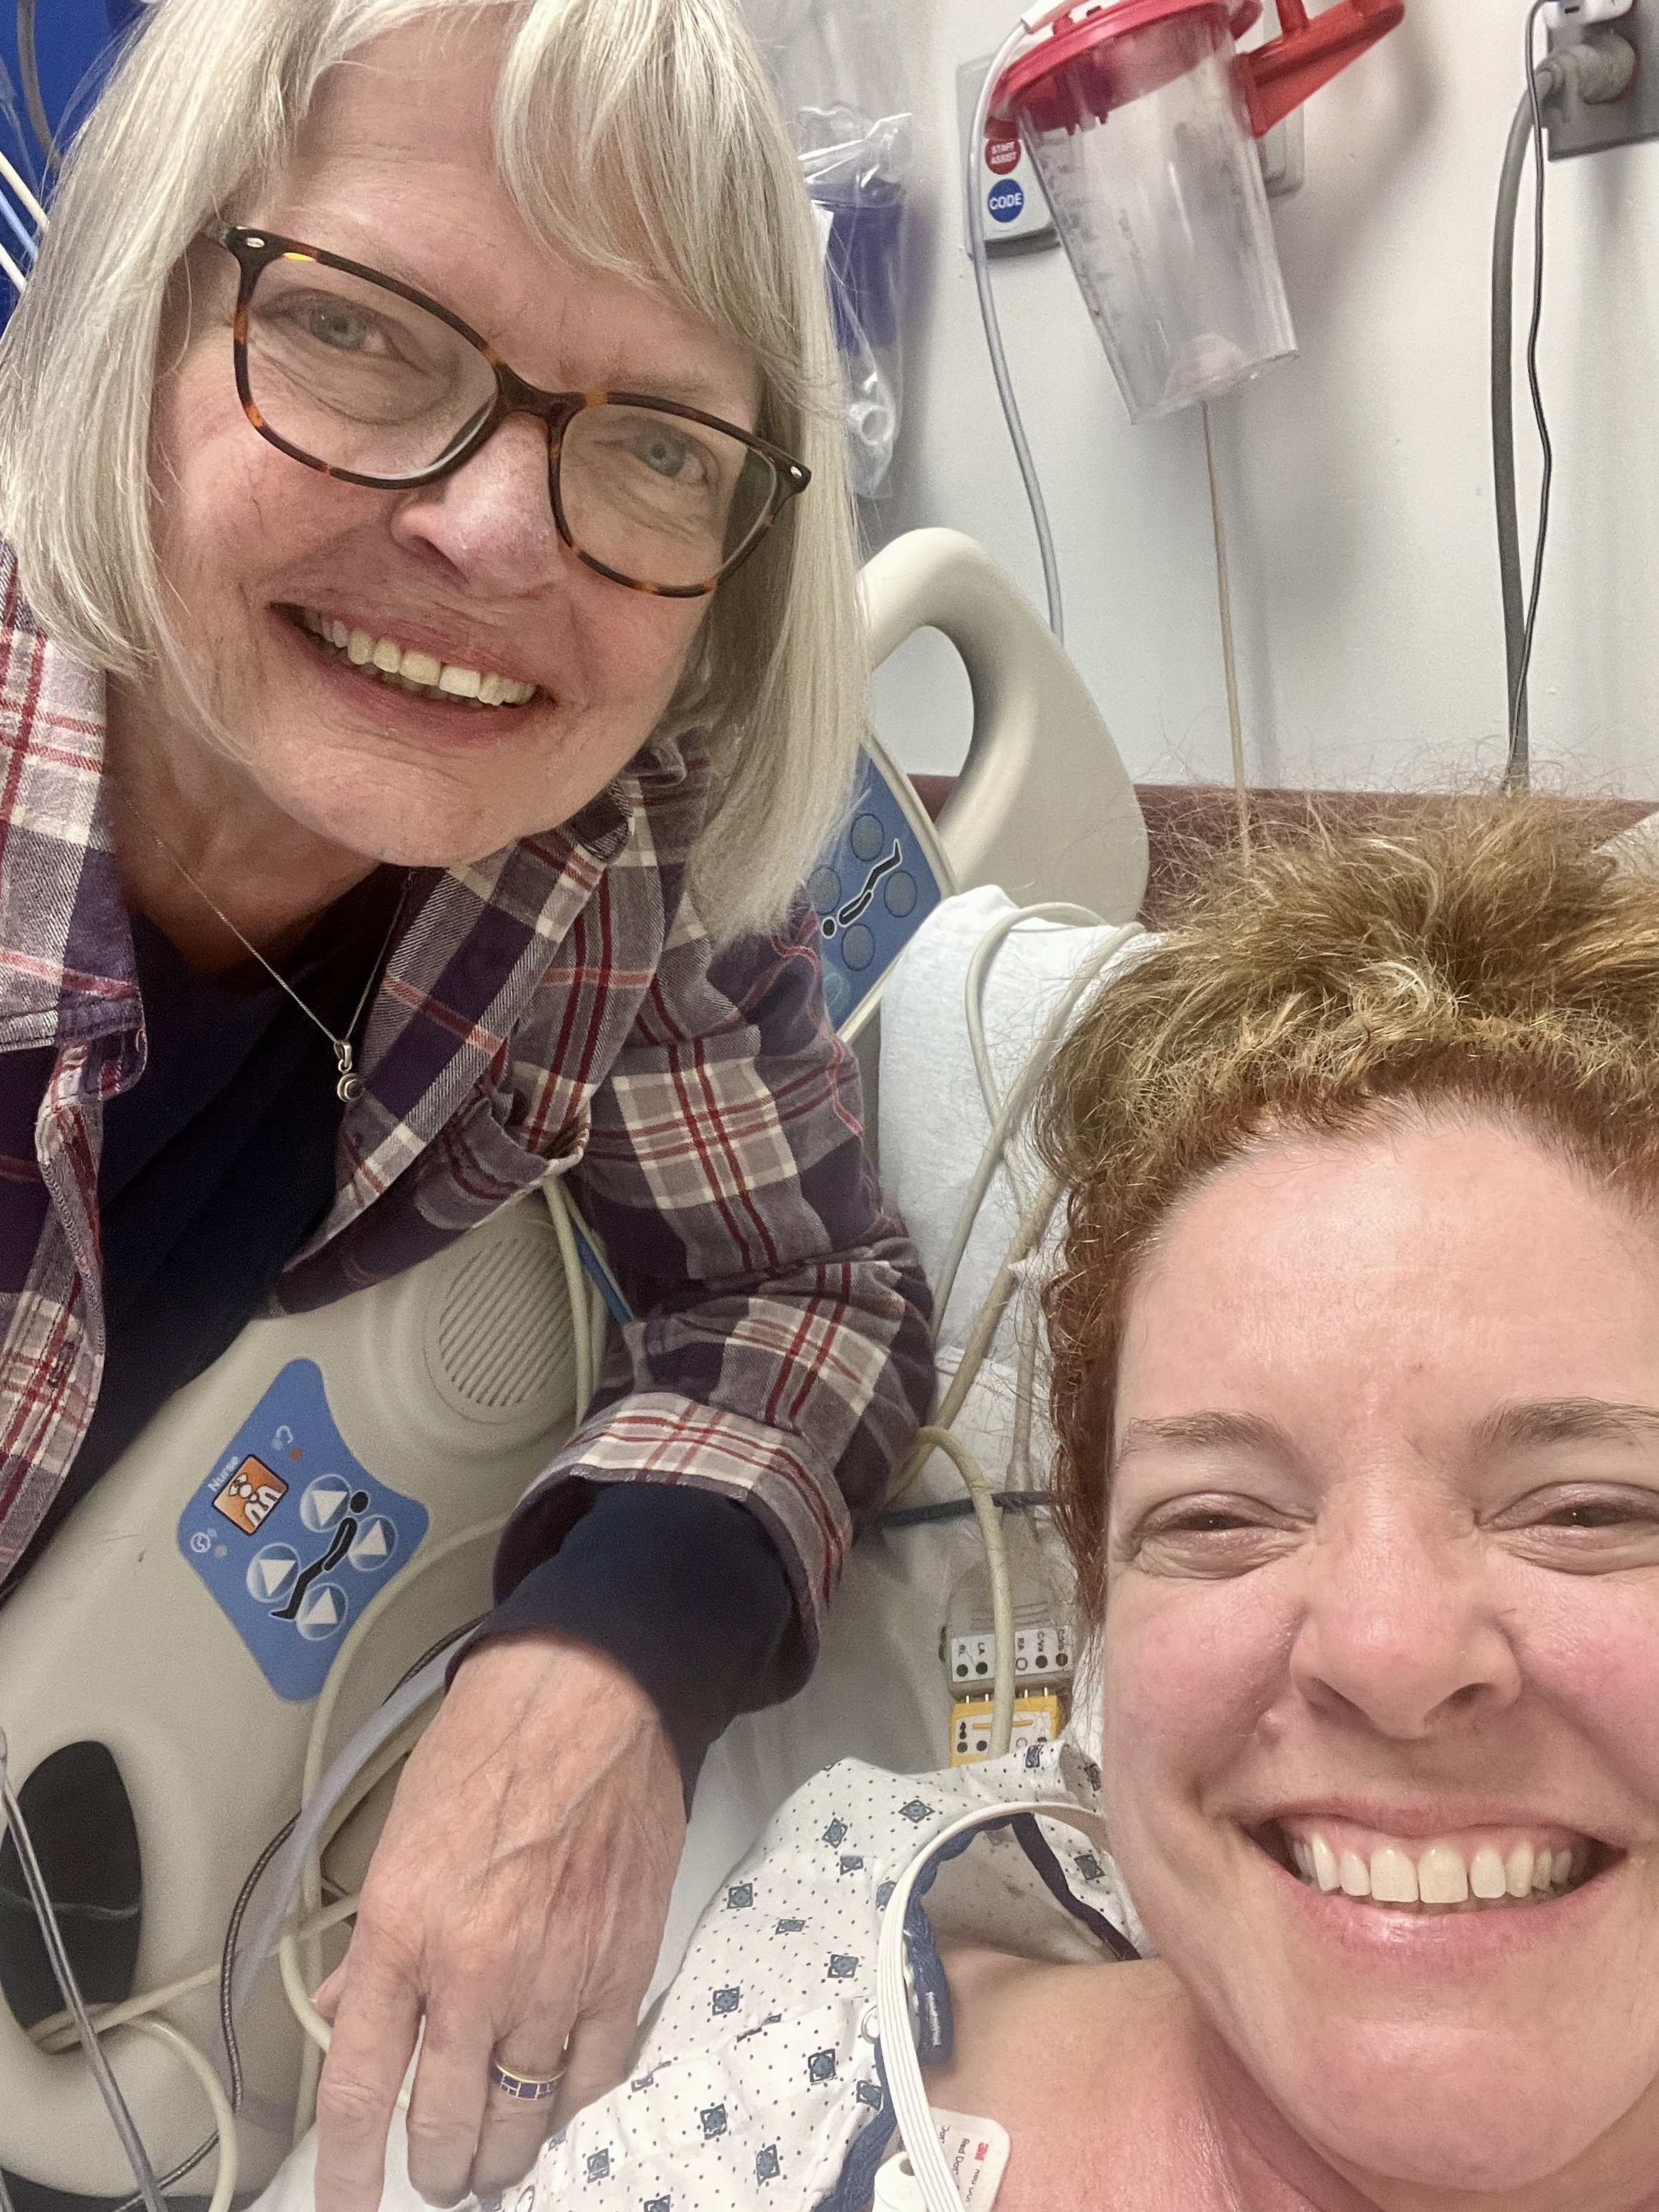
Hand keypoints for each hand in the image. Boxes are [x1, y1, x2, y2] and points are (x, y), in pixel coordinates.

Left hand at [311, 1631, 684, 2208]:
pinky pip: (593, 2080)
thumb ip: (371, 1942)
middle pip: (446, 2128)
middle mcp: (473, 1967)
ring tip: (493, 2153)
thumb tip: (341, 2011)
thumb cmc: (492, 1746)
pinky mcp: (621, 1968)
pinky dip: (570, 2106)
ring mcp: (555, 1975)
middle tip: (437, 2168)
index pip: (360, 2090)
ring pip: (522, 2123)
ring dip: (502, 2152)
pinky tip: (555, 2102)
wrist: (592, 1692)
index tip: (346, 2210)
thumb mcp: (398, 1838)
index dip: (348, 2175)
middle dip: (437, 2167)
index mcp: (401, 1930)